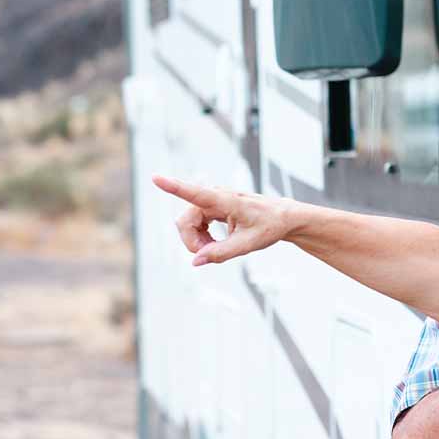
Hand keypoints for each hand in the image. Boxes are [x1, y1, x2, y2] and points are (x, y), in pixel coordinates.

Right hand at [153, 174, 292, 265]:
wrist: (282, 217)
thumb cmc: (269, 226)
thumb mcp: (249, 244)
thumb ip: (222, 253)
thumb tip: (195, 261)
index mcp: (227, 200)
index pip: (196, 193)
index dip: (174, 186)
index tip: (155, 177)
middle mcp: (215, 196)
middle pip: (185, 221)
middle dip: (192, 241)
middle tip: (210, 254)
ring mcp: (212, 200)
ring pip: (187, 223)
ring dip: (196, 240)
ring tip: (215, 247)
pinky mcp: (211, 206)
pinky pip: (193, 223)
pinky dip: (200, 236)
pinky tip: (213, 242)